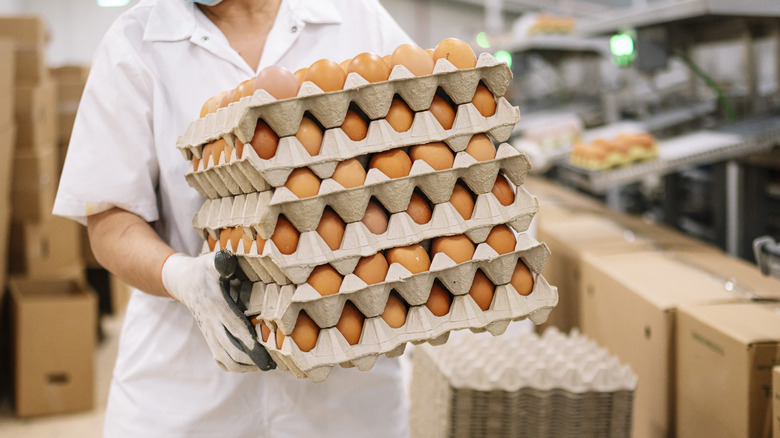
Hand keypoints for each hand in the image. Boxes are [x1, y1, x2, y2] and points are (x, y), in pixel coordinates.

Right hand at [161, 251, 274, 371]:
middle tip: (274, 364)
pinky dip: (235, 366)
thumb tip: (227, 260)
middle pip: (232, 350)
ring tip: (264, 364)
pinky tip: (250, 364)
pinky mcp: (209, 338)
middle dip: (253, 360)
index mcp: (216, 305)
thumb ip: (222, 262)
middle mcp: (211, 322)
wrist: (184, 282)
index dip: (252, 345)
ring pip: (225, 359)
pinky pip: (220, 359)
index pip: (236, 329)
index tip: (268, 356)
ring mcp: (209, 333)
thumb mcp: (212, 261)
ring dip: (245, 366)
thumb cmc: (204, 270)